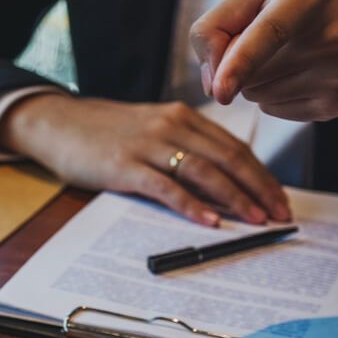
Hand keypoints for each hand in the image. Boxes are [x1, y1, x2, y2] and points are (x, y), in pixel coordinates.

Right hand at [0, 93, 288, 224]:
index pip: (234, 147)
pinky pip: (167, 187)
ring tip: (256, 220)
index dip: (261, 174)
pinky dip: (192, 205)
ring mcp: (148, 144)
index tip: (280, 199)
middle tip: (280, 214)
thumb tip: (220, 181)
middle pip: (228, 158)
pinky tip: (211, 221)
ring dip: (235, 198)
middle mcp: (172, 125)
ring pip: (204, 171)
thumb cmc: (104, 133)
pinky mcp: (125, 166)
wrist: (57, 122)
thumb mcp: (151, 130)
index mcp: (182, 116)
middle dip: (259, 188)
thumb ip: (183, 147)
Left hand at [191, 0, 337, 120]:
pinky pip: (274, 110)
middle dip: (243, 62)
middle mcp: (331, 36)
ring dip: (258, 79)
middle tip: (275, 35)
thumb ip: (217, 26)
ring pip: (257, 96)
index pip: (270, 32)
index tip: (220, 91)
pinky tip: (303, 70)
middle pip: (249, 73)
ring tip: (292, 50)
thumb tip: (211, 86)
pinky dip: (275, 94)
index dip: (240, 62)